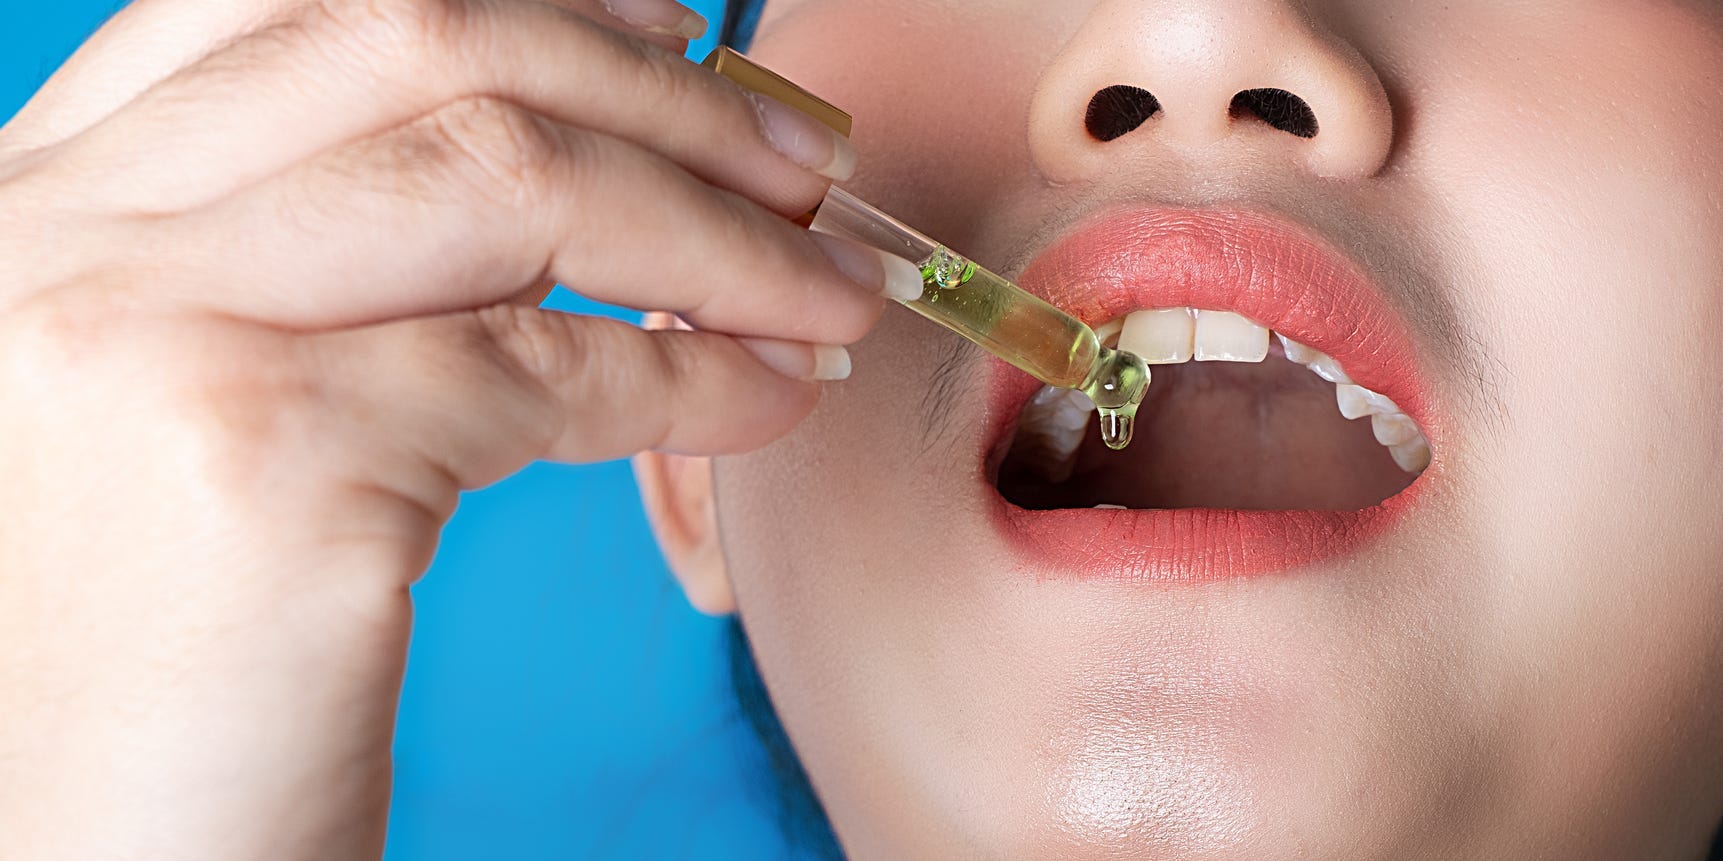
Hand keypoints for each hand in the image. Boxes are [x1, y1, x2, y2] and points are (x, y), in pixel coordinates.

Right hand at [0, 1, 902, 856]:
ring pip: (510, 179)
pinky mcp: (263, 452)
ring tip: (826, 291)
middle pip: (422, 47)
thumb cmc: (171, 658)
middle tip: (801, 164)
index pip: (303, 3)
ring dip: (715, 232)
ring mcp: (151, 324)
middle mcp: (66, 229)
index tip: (677, 35)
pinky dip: (698, 372)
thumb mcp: (203, 398)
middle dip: (658, 96)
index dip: (524, 0)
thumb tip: (569, 147)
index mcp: (44, 199)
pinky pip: (552, 362)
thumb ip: (323, 258)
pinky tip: (769, 400)